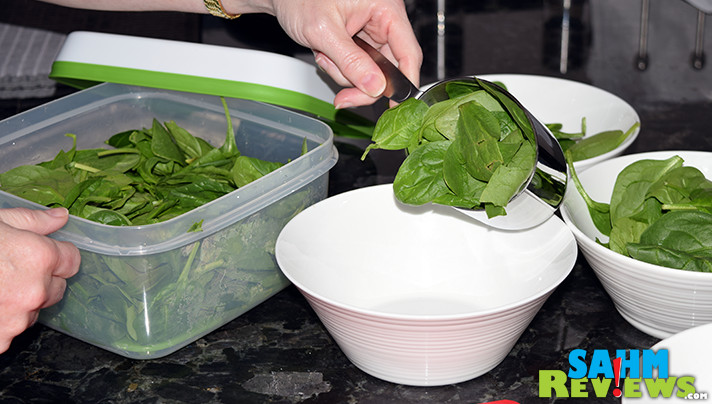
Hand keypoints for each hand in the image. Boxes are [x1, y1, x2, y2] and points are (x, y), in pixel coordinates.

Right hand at [0, 208, 80, 352]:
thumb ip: (33, 221)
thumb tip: (60, 217)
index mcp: (40, 258)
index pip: (72, 260)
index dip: (57, 255)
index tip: (43, 252)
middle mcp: (35, 292)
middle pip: (57, 289)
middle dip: (41, 280)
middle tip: (11, 270)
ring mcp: (16, 319)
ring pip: (32, 312)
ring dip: (20, 302)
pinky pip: (9, 331)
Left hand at [269, 0, 421, 108]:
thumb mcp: (324, 32)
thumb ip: (351, 61)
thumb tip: (375, 87)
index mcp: (385, 9)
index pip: (409, 52)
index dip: (405, 82)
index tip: (396, 104)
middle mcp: (382, 21)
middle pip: (389, 68)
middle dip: (363, 84)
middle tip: (345, 96)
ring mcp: (371, 33)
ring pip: (371, 73)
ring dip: (345, 74)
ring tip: (325, 55)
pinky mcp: (359, 43)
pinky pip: (358, 69)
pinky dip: (340, 70)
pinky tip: (326, 54)